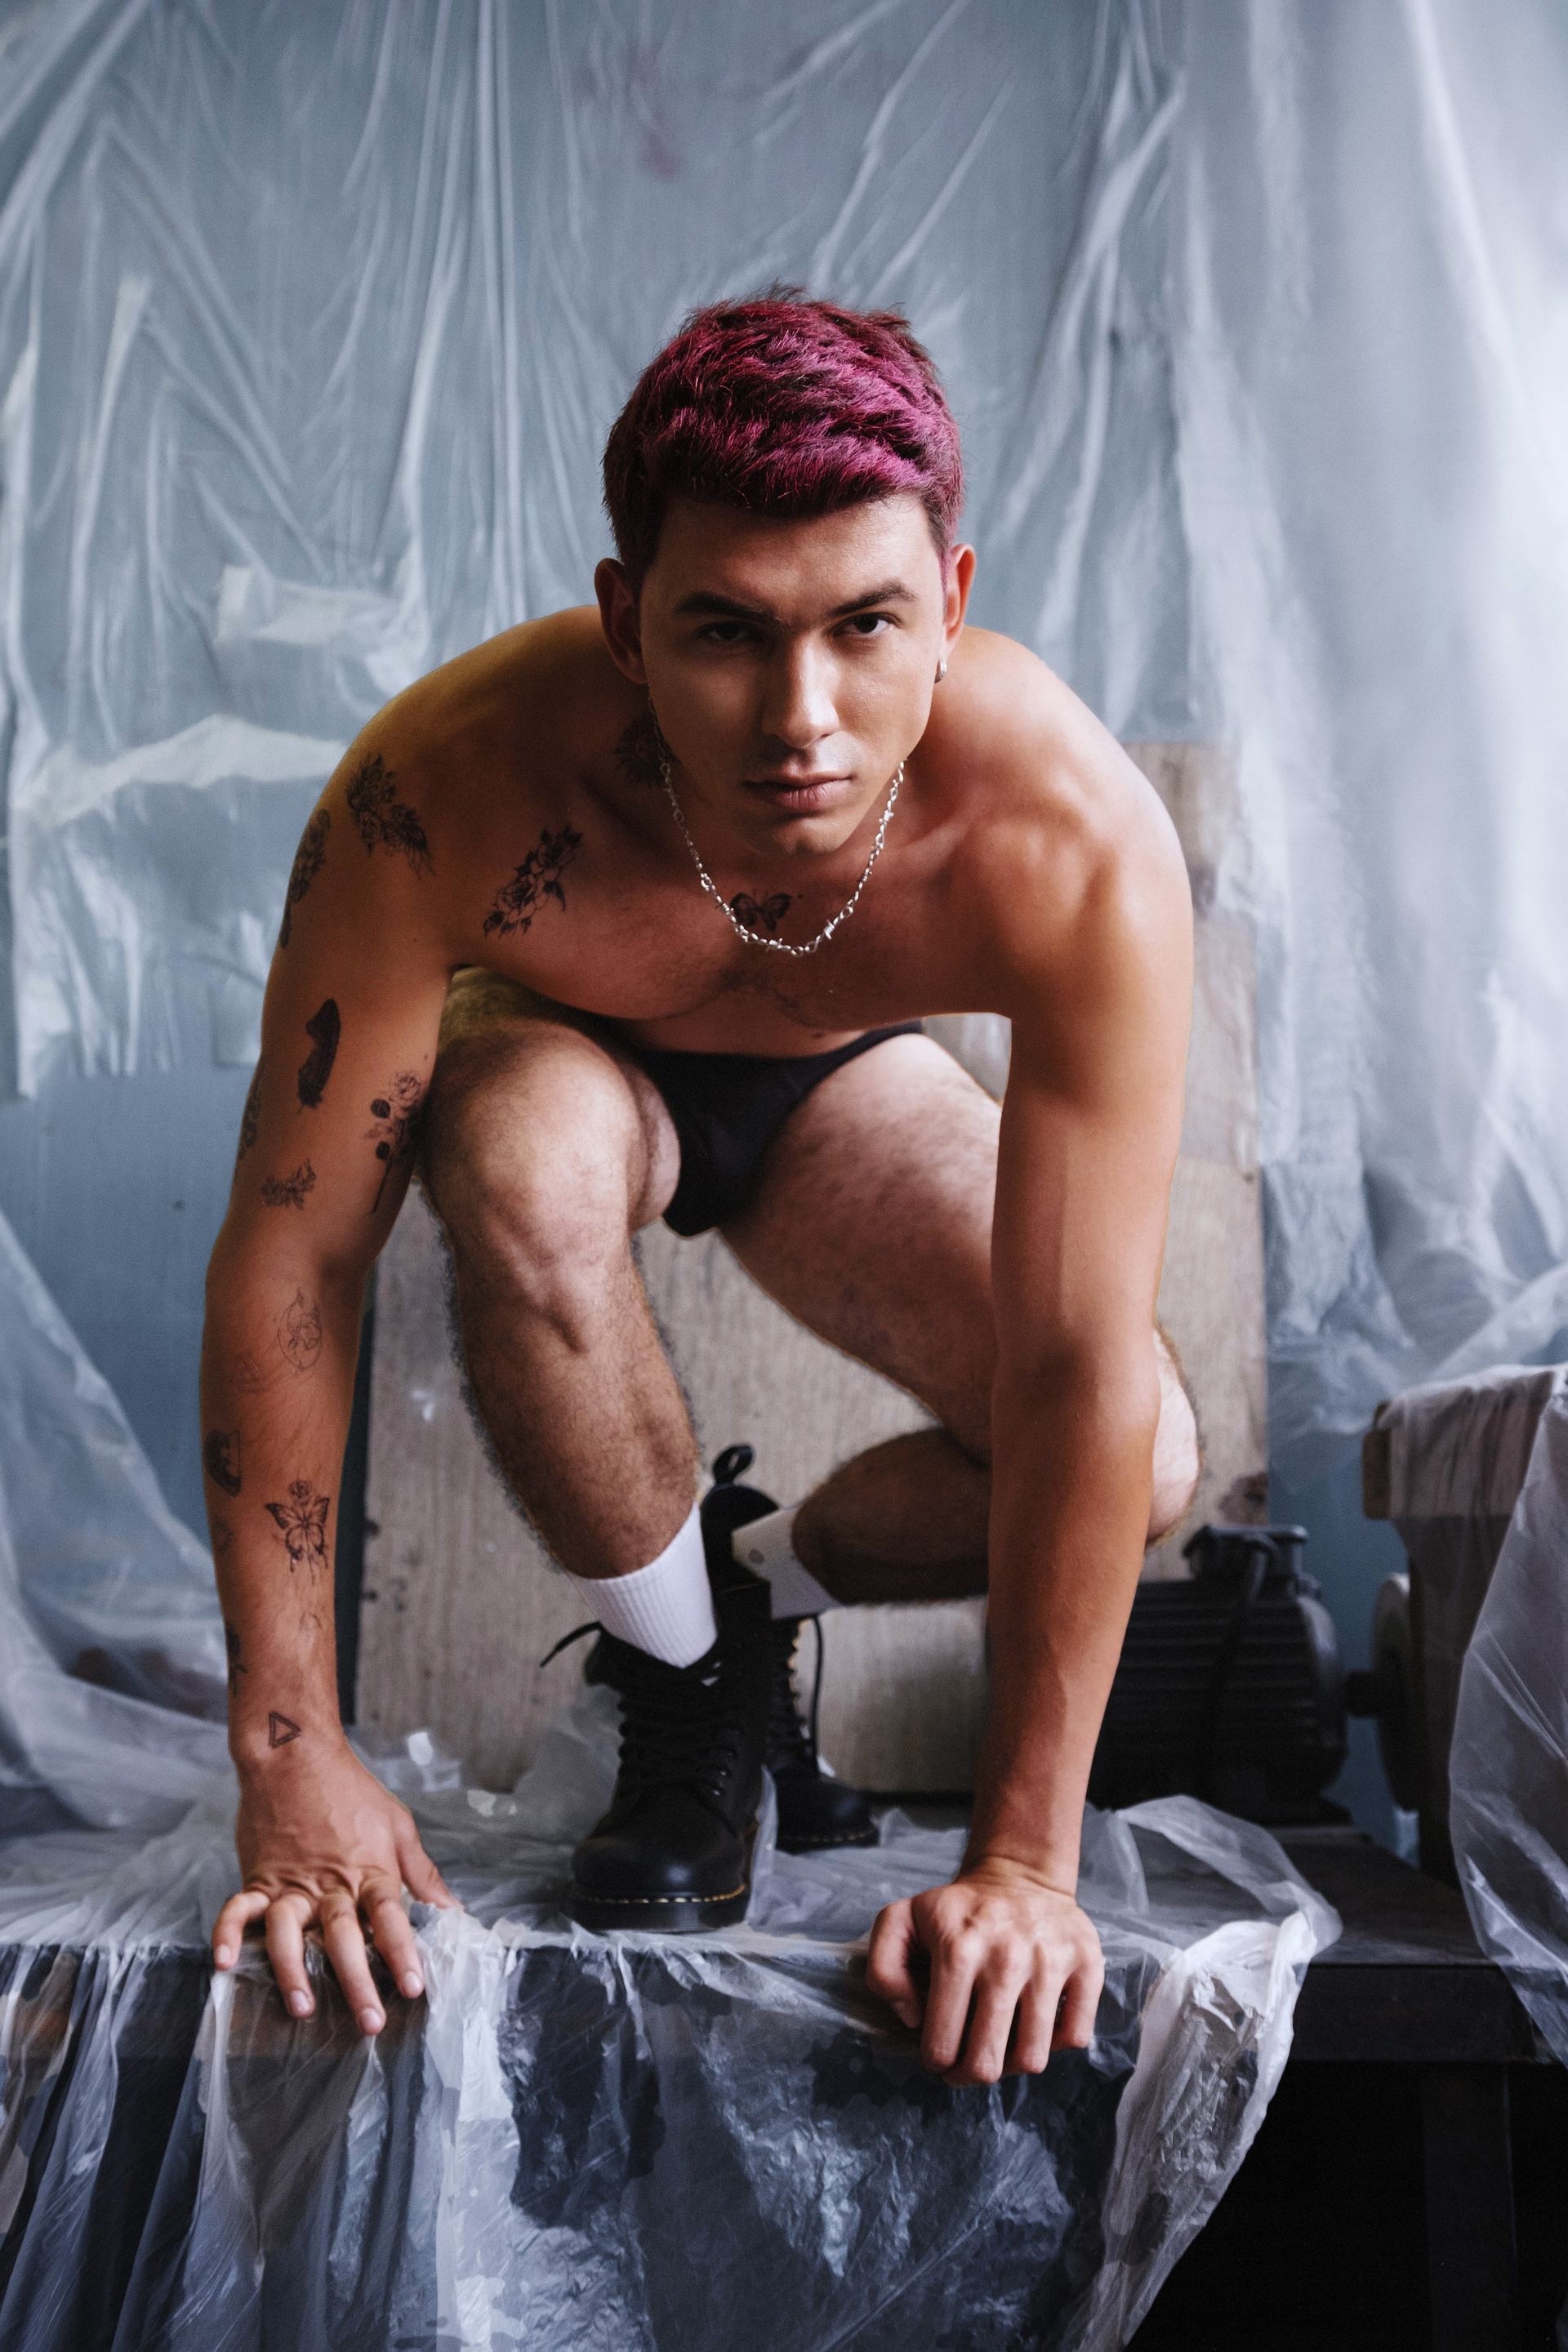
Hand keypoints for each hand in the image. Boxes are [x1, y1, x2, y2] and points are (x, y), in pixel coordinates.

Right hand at [212, 1739, 458, 2034]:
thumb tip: (453, 1911)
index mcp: (369, 1870)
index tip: (413, 1987)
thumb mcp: (398, 1826)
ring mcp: (290, 1883)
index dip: (402, 1953)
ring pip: (288, 1931)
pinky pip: (238, 1909)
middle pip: (343, 1935)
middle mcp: (330, 1883)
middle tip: (369, 2021)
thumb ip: (422, 1874)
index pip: (390, 1918)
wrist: (296, 1756)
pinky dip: (226, 1935)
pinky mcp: (258, 1878)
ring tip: (301, 2007)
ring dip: (292, 1971)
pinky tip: (222, 1964)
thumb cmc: (352, 1791)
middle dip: (356, 1980)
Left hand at [865, 1857, 1103, 2084]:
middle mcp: (1006, 1959)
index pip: (942, 2047)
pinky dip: (1055, 2042)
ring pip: (1034, 2058)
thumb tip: (912, 2018)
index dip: (936, 2062)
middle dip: (971, 2074)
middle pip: (988, 2063)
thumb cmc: (957, 1910)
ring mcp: (1051, 1962)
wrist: (1020, 1874)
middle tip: (967, 2062)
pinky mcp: (1087, 1964)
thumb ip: (883, 1970)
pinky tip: (1036, 2024)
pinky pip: (1075, 2036)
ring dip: (1012, 2063)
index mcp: (957, 1951)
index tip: (939, 2052)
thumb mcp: (901, 1921)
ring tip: (1000, 2044)